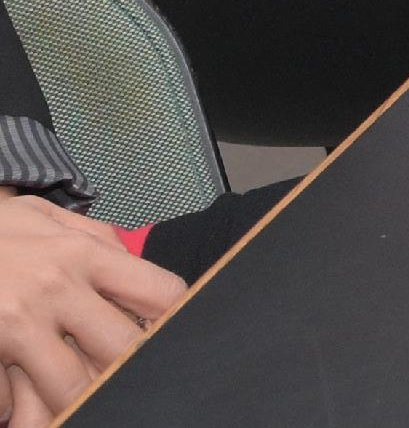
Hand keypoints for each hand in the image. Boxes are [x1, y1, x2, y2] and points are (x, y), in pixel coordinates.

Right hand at [0, 192, 184, 416]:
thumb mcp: (45, 217)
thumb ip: (96, 239)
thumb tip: (135, 261)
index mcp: (82, 254)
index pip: (159, 293)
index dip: (176, 319)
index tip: (170, 333)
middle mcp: (55, 289)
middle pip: (122, 348)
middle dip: (130, 367)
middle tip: (129, 374)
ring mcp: (17, 324)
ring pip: (71, 385)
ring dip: (78, 397)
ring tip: (81, 398)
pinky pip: (8, 399)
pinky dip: (15, 408)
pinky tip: (17, 407)